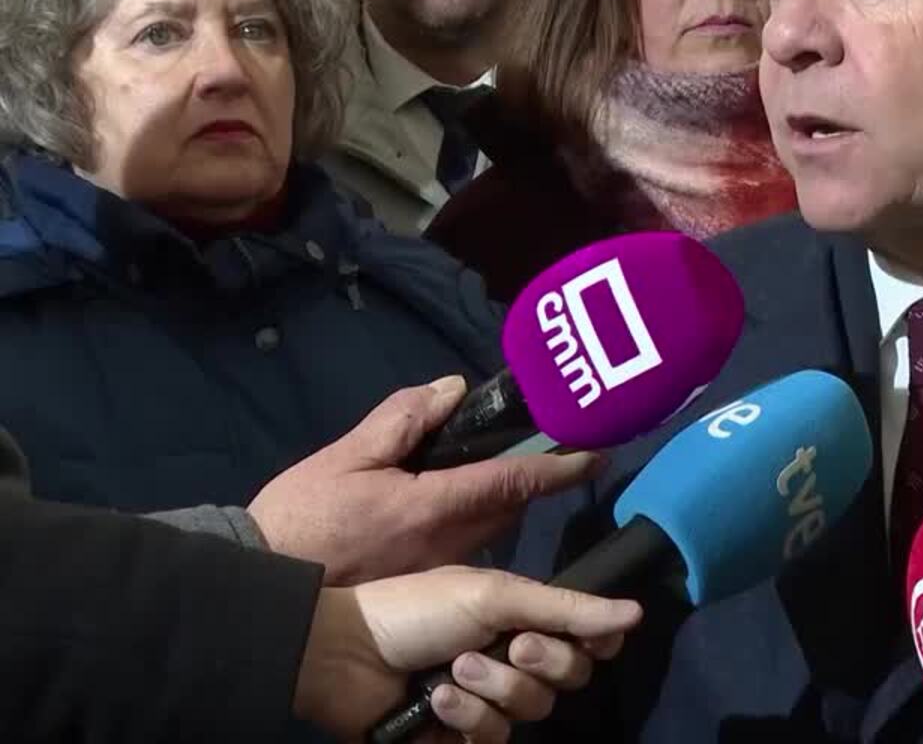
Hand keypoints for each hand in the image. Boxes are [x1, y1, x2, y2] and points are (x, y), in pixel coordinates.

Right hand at [250, 377, 604, 583]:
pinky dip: (477, 522)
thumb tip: (453, 390)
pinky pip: (467, 548)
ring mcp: (439, 569)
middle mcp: (450, 544)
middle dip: (535, 478)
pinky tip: (458, 504)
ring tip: (504, 468)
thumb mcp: (348, 457)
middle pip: (511, 507)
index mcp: (435, 507)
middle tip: (551, 447)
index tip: (599, 453)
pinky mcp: (423, 583)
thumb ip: (402, 420)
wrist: (266, 588)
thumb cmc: (301, 520)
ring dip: (506, 501)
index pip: (516, 481)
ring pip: (492, 529)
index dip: (562, 466)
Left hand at [293, 565, 641, 742]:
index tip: (586, 637)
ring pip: (532, 709)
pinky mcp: (461, 736)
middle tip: (507, 645)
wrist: (344, 651)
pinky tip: (435, 699)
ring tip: (452, 670)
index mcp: (523, 619)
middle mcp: (513, 660)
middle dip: (540, 661)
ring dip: (494, 687)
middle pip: (568, 677)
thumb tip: (637, 614)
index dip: (594, 642)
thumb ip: (567, 608)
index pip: (586, 639)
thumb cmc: (418, 608)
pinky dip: (466, 715)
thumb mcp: (495, 595)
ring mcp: (488, 701)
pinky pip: (492, 738)